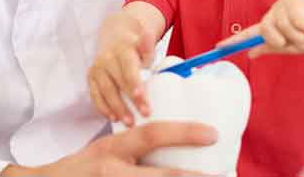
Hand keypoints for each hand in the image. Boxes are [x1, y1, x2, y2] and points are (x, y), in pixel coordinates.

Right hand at [1, 122, 218, 176]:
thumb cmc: (84, 168)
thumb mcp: (106, 149)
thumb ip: (135, 147)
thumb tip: (175, 140)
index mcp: (114, 148)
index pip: (152, 134)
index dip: (184, 132)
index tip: (212, 133)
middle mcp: (113, 170)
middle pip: (159, 176)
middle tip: (219, 176)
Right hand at [88, 12, 155, 126]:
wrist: (115, 40)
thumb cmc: (134, 49)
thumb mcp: (143, 46)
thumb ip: (147, 46)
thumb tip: (150, 36)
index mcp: (123, 49)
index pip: (128, 67)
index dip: (134, 83)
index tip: (141, 97)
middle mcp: (107, 58)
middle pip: (117, 81)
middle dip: (130, 100)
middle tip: (144, 115)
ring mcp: (97, 68)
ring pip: (105, 90)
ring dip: (117, 108)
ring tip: (129, 122)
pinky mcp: (91, 78)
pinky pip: (95, 95)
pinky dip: (103, 108)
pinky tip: (113, 117)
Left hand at [217, 0, 303, 56]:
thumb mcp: (299, 46)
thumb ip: (275, 48)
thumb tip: (251, 53)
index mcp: (275, 25)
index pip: (251, 34)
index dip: (235, 41)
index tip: (219, 47)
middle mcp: (276, 12)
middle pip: (266, 31)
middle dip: (284, 41)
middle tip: (302, 38)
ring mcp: (286, 3)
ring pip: (281, 26)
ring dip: (301, 34)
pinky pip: (296, 19)